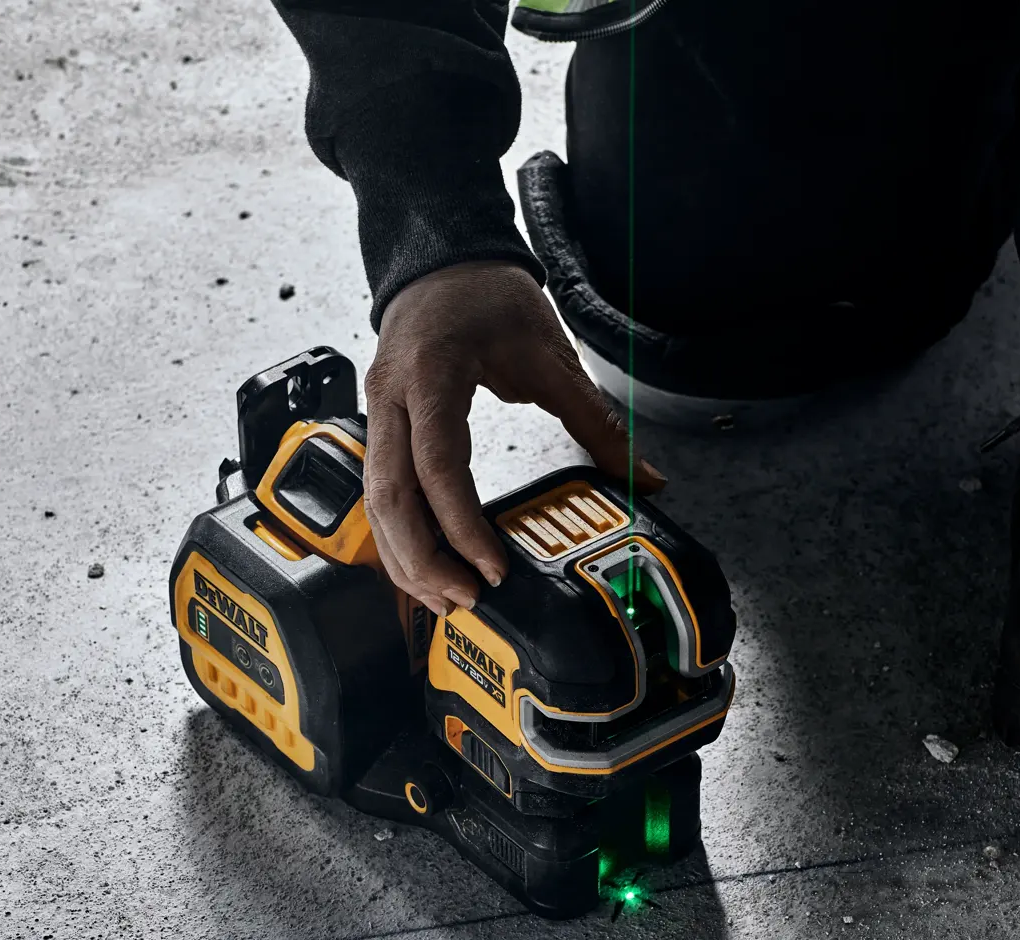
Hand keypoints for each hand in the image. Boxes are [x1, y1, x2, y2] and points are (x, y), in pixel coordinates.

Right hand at [364, 260, 664, 615]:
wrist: (442, 259)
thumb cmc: (486, 296)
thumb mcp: (551, 354)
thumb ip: (597, 422)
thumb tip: (645, 478)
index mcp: (433, 375)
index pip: (438, 465)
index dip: (462, 524)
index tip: (492, 566)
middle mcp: (392, 397)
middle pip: (390, 497)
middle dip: (424, 559)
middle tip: (466, 599)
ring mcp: (376, 413)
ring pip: (374, 503)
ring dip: (406, 558)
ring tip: (447, 599)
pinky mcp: (379, 428)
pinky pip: (378, 493)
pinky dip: (398, 538)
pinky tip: (425, 569)